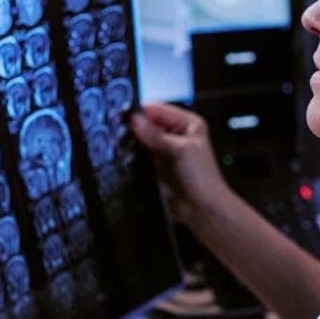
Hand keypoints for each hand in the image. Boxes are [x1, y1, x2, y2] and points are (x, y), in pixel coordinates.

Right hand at [129, 103, 231, 227]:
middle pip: (150, 123)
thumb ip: (156, 135)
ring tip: (118, 140)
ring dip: (133, 141)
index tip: (124, 114)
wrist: (201, 208)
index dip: (142, 112)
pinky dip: (132, 154)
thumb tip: (135, 120)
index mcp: (189, 123)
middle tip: (117, 128)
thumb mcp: (179, 150)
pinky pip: (140, 154)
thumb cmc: (202, 178)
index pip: (160, 110)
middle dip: (135, 127)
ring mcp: (166, 150)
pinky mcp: (157, 165)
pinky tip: (122, 154)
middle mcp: (177, 134)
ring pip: (143, 139)